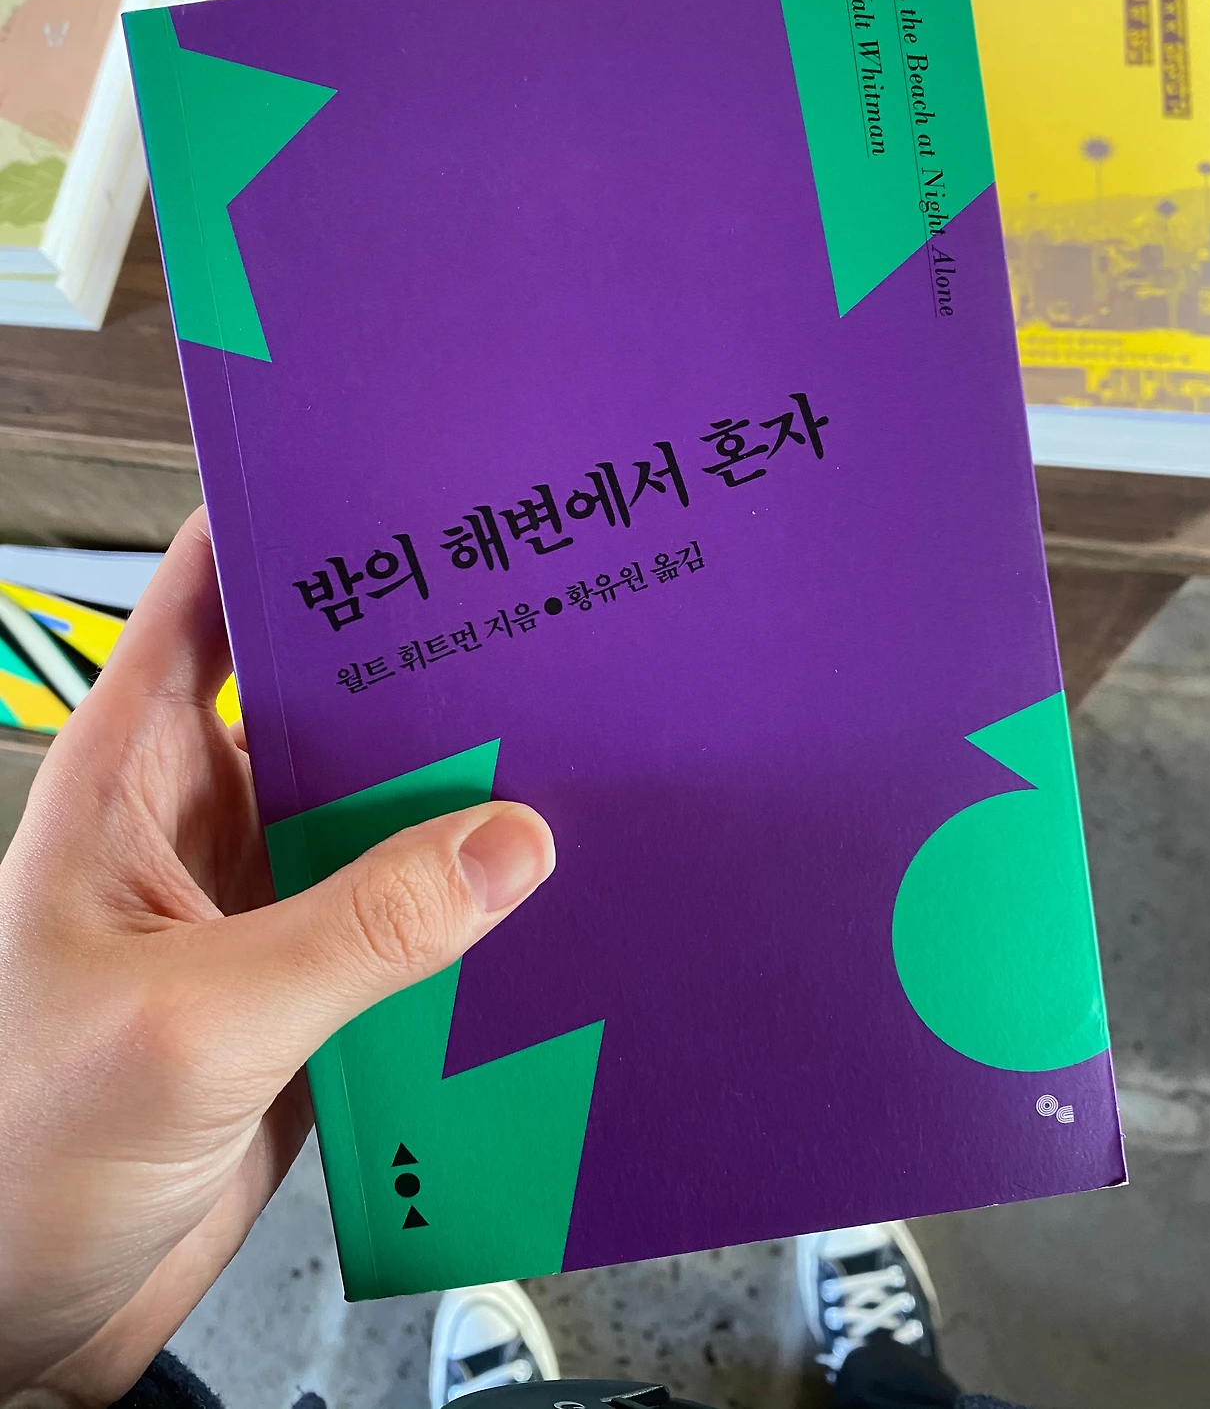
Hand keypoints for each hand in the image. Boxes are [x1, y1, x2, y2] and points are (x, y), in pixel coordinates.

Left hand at [0, 508, 554, 1406]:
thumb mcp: (196, 1016)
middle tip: (528, 624)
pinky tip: (535, 904)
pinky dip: (465, 912)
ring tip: (561, 755)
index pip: (205, 601)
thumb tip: (508, 842)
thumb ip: (362, 928)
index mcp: (130, 778)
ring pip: (375, 814)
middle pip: (321, 702)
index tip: (390, 486)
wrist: (18, 1317)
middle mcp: (197, 825)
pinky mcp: (305, 995)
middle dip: (415, 666)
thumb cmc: (18, 1150)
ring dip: (453, 799)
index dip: (288, 530)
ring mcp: (256, 910)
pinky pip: (402, 922)